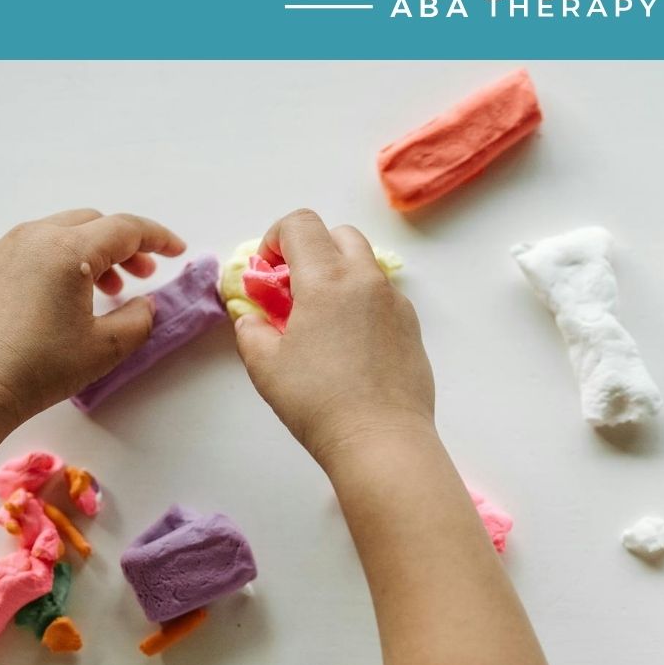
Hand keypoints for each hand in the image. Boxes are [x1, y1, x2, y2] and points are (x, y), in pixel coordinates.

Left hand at [0, 209, 184, 424]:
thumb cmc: (40, 368)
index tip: (177, 251)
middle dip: (124, 244)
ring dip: (90, 252)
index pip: (125, 228)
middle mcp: (34, 236)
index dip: (158, 237)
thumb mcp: (104, 348)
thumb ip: (139, 319)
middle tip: (142, 273)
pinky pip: (32, 248)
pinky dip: (58, 260)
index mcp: (68, 249)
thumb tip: (144, 303)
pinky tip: (61, 296)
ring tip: (104, 288)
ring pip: (60, 232)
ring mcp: (4, 248)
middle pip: (92, 223)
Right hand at [233, 209, 435, 464]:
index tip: (266, 272)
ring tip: (320, 320)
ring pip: (364, 264)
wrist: (381, 439)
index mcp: (327, 278)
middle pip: (338, 235)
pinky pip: (382, 296)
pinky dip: (361, 302)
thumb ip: (251, 330)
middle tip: (291, 291)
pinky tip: (349, 344)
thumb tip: (253, 318)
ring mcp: (395, 302)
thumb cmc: (318, 402)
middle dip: (310, 250)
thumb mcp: (265, 366)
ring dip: (338, 275)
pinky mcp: (411, 327)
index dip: (275, 238)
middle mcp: (366, 280)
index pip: (301, 224)